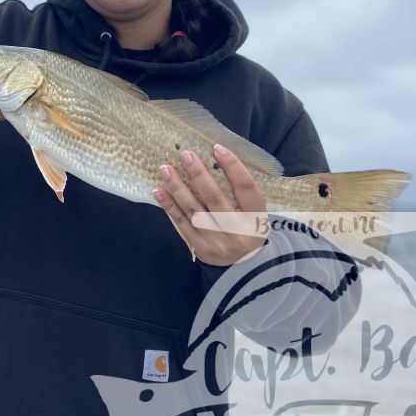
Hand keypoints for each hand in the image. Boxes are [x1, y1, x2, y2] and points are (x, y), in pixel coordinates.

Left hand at [152, 143, 266, 265]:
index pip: (246, 188)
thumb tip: (215, 158)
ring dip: (177, 188)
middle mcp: (237, 231)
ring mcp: (217, 241)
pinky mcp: (200, 247)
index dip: (233, 167)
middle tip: (186, 155)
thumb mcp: (254, 213)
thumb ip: (239, 192)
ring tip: (165, 169)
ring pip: (194, 210)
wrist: (243, 267)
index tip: (217, 148)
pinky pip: (182, 223)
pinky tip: (159, 190)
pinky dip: (169, 206)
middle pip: (215, 198)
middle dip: (199, 175)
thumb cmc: (246, 229)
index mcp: (256, 218)